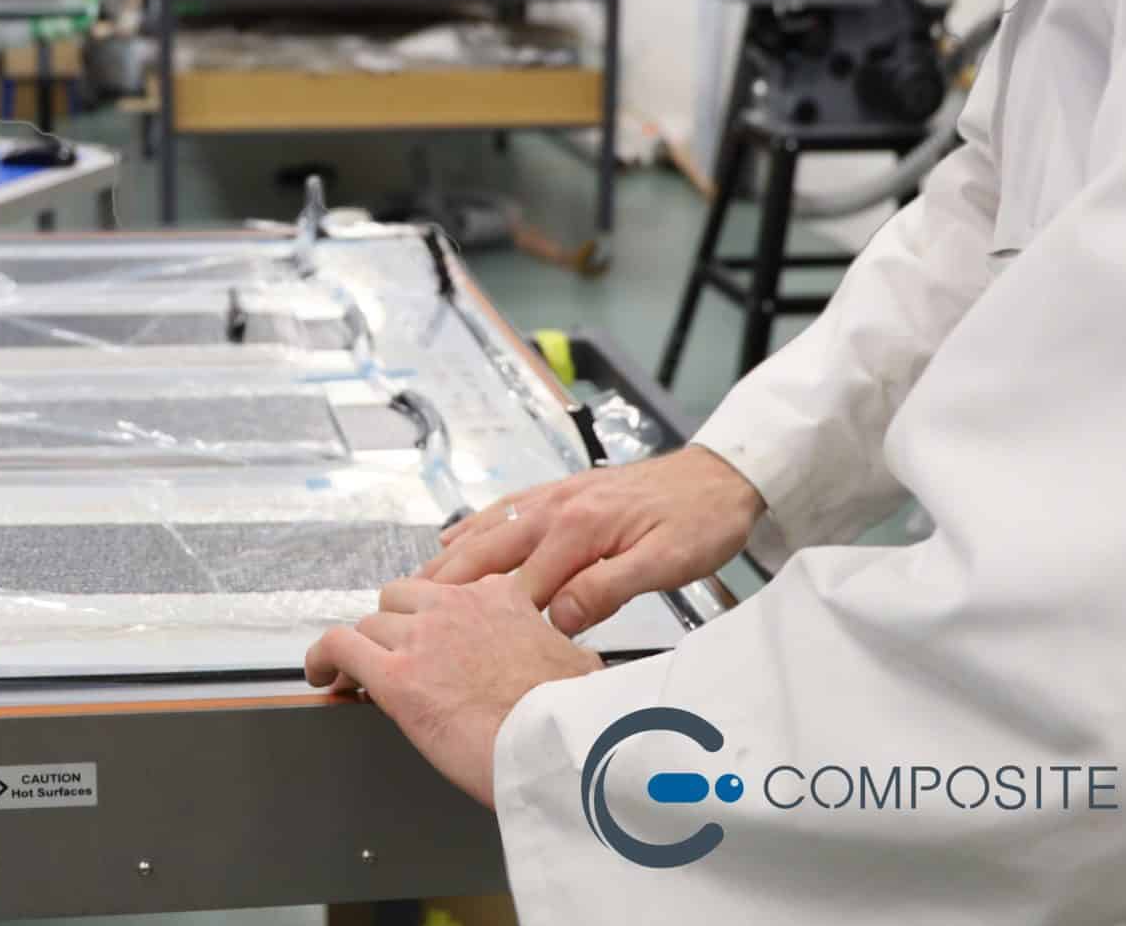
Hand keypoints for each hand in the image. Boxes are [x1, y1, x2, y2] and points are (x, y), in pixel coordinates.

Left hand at [303, 575, 601, 806]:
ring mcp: (422, 638)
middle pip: (401, 600)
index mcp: (500, 596)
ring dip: (365, 650)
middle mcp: (456, 606)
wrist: (560, 746)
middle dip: (395, 628)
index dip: (434, 621)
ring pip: (370, 625)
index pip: (450, 592)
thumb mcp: (577, 663)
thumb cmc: (573, 715)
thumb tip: (566, 668)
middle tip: (396, 658)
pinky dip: (322, 658)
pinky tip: (321, 675)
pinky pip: (339, 647)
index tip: (434, 641)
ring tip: (356, 676)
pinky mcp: (396, 677)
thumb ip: (554, 651)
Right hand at [419, 445, 764, 634]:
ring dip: (449, 559)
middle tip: (402, 618)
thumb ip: (608, 589)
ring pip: (485, 530)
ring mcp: (555, 496)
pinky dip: (472, 527)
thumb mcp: (665, 564)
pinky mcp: (561, 491)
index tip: (452, 650)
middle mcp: (556, 508)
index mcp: (579, 530)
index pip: (518, 587)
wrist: (722, 476)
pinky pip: (503, 509)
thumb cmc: (701, 522)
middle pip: (484, 553)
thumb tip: (558, 617)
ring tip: (414, 588)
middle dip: (443, 588)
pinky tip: (453, 539)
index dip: (485, 621)